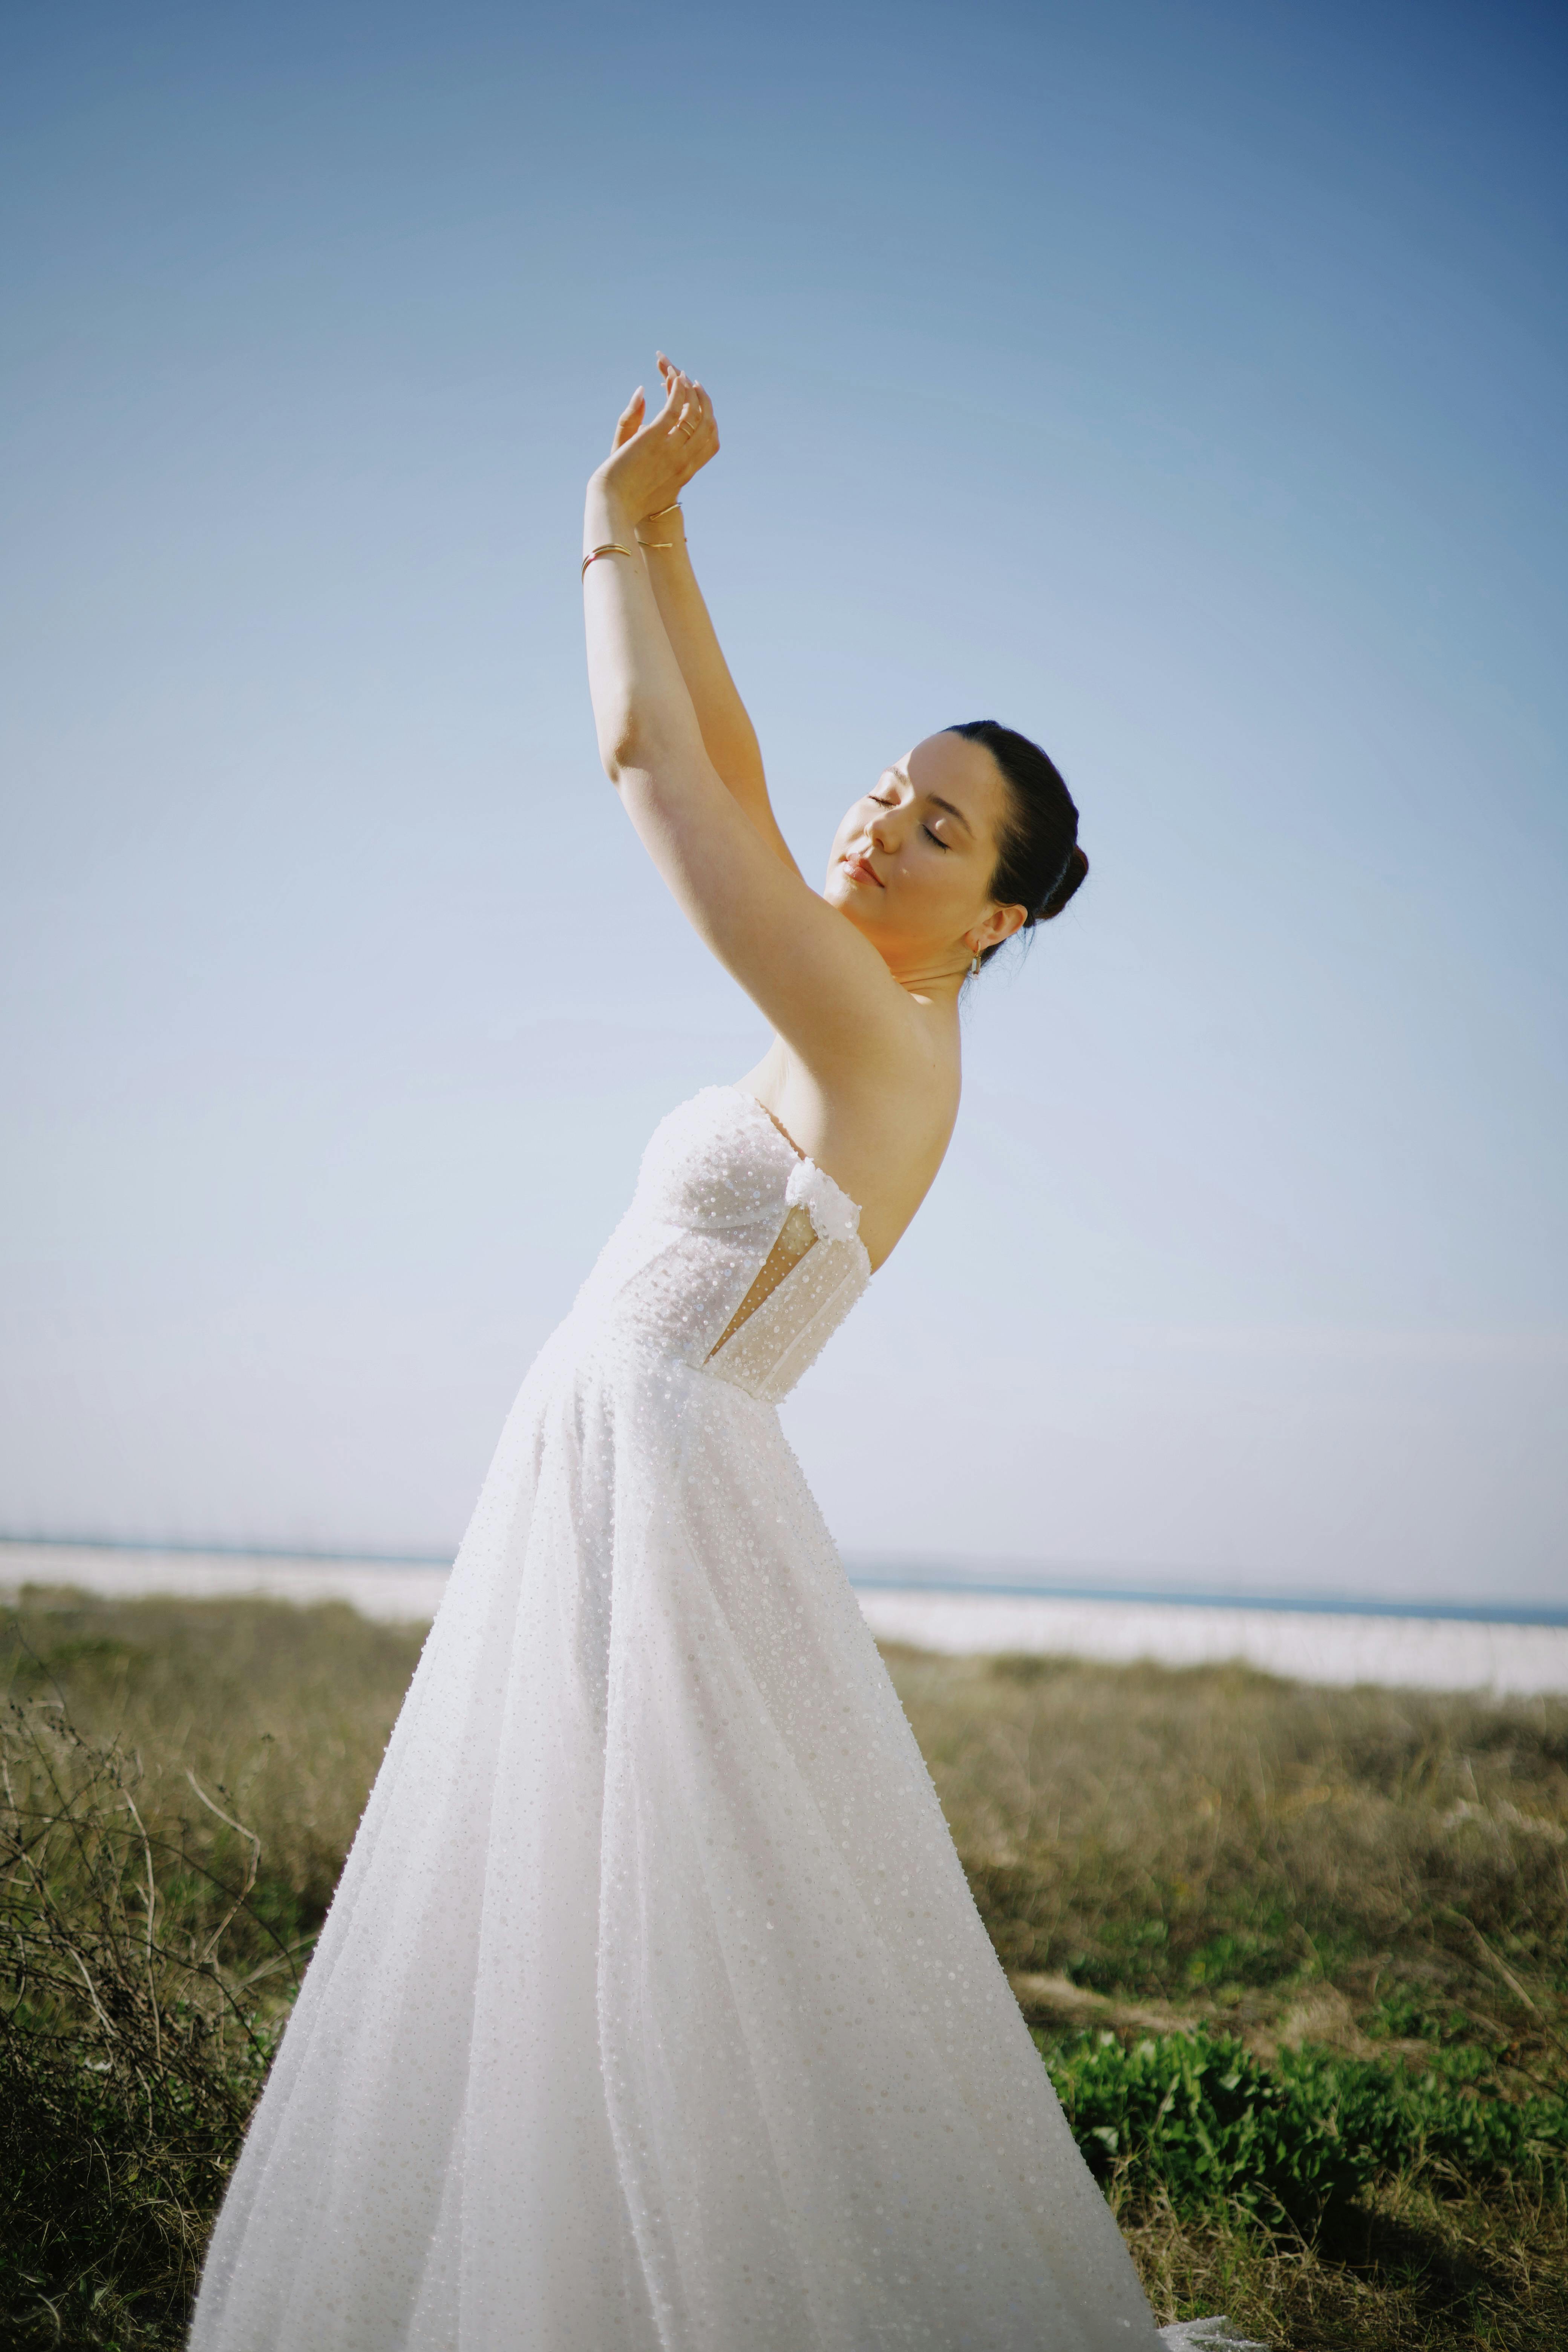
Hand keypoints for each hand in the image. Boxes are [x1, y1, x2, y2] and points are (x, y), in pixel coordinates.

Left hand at [597, 355, 718, 522]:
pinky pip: (674, 408)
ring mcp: (671, 448)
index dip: (711, 420)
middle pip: (707, 423)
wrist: (615, 504)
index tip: (702, 403)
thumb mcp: (651, 474)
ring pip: (694, 413)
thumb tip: (660, 427)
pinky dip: (677, 390)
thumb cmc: (631, 496)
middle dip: (703, 399)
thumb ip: (662, 457)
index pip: (712, 441)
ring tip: (680, 375)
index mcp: (687, 470)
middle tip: (693, 382)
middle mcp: (684, 458)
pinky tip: (673, 377)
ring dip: (690, 390)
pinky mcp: (654, 437)